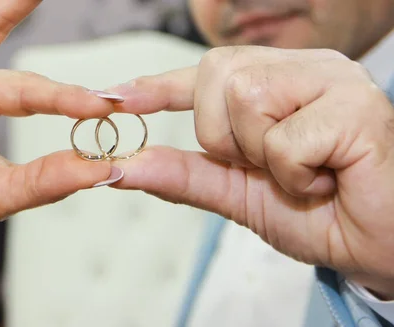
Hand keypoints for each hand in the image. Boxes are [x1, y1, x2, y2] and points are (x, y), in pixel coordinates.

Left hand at [107, 46, 393, 299]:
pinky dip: (293, 174)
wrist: (382, 246)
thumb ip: (186, 175)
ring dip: (261, 154)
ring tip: (302, 173)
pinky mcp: (356, 105)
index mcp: (279, 83)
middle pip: (219, 74)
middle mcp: (305, 69)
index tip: (115, 99)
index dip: (159, 87)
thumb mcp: (239, 195)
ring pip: (246, 96)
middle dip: (224, 135)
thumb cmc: (321, 214)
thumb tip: (124, 165)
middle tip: (267, 166)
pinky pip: (283, 137)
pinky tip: (327, 180)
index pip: (205, 74)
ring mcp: (333, 80)